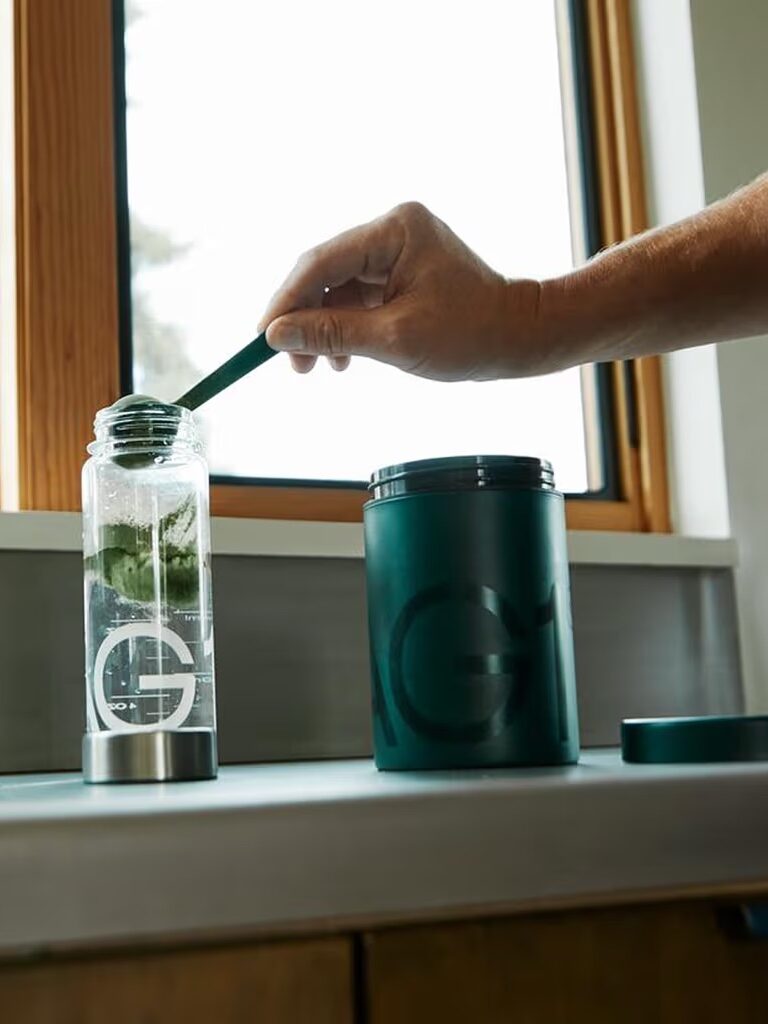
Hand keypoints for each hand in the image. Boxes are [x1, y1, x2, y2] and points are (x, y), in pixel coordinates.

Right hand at [259, 202, 547, 381]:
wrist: (519, 338)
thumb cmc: (471, 335)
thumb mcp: (395, 340)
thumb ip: (332, 334)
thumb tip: (277, 336)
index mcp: (395, 231)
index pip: (321, 261)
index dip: (287, 300)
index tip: (264, 336)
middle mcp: (393, 230)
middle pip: (325, 271)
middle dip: (304, 317)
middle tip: (289, 360)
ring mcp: (397, 249)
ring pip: (338, 287)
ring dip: (323, 326)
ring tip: (316, 367)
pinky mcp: (401, 270)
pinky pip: (357, 296)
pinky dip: (345, 326)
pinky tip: (342, 357)